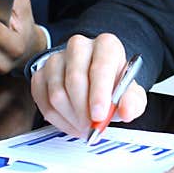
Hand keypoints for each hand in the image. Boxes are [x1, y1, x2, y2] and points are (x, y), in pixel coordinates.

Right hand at [30, 32, 146, 136]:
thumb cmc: (114, 87)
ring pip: (57, 93)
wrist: (96, 86)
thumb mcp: (131, 95)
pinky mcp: (41, 73)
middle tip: (91, 127)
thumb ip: (132, 102)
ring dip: (71, 117)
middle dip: (83, 110)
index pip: (100, 66)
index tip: (100, 115)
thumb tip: (127, 110)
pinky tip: (70, 121)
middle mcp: (79, 46)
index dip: (99, 93)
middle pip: (75, 79)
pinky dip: (57, 118)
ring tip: (83, 125)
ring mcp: (57, 58)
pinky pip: (42, 100)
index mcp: (106, 45)